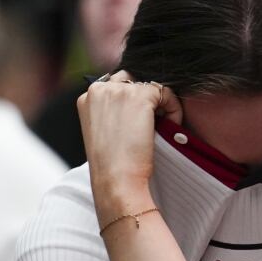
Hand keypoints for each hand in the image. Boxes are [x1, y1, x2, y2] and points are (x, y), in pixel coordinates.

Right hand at [78, 70, 181, 217]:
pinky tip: (170, 127)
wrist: (116, 179)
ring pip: (151, 86)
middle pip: (134, 81)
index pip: (117, 86)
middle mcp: (99, 89)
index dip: (134, 103)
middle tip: (154, 124)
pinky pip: (166, 93)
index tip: (140, 123)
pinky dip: (174, 109)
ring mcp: (118, 90)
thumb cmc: (114, 164)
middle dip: (147, 99)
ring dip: (161, 105)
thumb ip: (115, 112)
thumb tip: (141, 105)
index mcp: (87, 97)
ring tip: (162, 128)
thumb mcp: (105, 131)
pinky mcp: (140, 96)